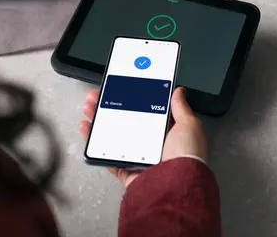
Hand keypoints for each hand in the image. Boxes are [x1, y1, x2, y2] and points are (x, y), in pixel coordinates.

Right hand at [80, 87, 207, 187]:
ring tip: (89, 109)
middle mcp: (152, 145)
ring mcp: (137, 157)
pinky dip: (94, 144)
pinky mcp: (126, 170)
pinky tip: (87, 130)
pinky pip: (107, 156)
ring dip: (99, 121)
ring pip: (113, 136)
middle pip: (125, 121)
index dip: (131, 99)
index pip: (145, 111)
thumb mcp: (189, 125)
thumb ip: (180, 108)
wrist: (177, 186)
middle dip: (109, 107)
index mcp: (167, 133)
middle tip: (97, 97)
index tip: (118, 89)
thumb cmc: (187, 156)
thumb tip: (179, 91)